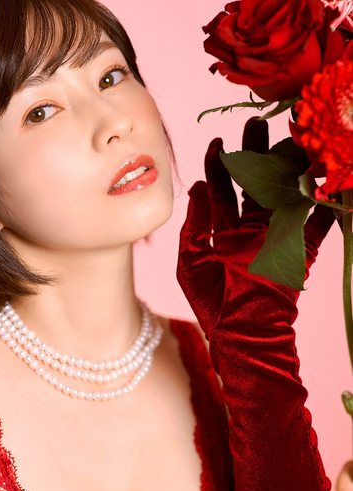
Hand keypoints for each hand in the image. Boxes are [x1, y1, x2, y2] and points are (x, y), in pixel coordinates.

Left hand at [177, 116, 334, 341]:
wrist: (244, 336)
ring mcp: (277, 238)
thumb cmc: (212, 305)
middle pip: (254, 186)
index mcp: (224, 233)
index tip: (216, 142)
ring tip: (289, 138)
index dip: (218, 167)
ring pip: (284, 194)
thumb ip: (194, 227)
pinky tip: (328, 177)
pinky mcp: (301, 250)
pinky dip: (325, 202)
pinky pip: (316, 222)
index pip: (222, 192)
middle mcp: (251, 231)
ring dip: (288, 167)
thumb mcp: (191, 264)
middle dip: (254, 156)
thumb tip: (197, 188)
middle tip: (254, 126)